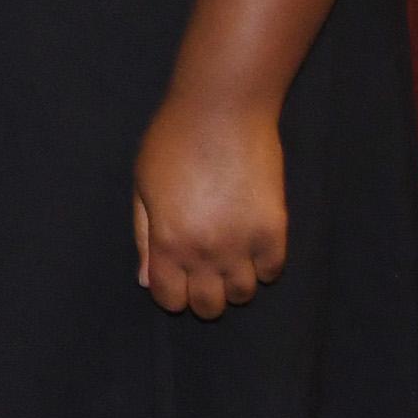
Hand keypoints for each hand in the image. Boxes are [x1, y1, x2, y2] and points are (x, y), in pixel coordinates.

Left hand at [133, 95, 286, 317]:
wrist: (221, 111)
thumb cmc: (172, 141)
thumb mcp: (143, 186)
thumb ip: (144, 237)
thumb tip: (146, 279)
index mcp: (168, 241)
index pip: (170, 298)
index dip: (170, 293)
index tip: (173, 278)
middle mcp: (205, 252)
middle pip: (207, 306)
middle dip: (201, 293)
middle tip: (201, 269)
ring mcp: (243, 244)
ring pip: (242, 294)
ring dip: (232, 282)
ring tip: (227, 256)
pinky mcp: (274, 231)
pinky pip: (272, 271)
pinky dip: (261, 265)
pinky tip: (250, 243)